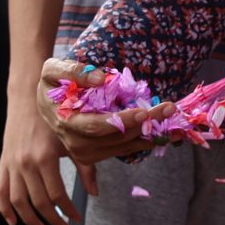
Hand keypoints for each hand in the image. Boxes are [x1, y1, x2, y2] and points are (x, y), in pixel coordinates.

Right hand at [0, 98, 78, 224]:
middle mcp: (26, 164)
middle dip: (53, 220)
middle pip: (38, 203)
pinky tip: (13, 222)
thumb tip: (94, 193)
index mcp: (45, 158)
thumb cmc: (52, 119)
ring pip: (18, 202)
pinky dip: (5, 209)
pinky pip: (0, 192)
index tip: (77, 218)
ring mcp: (12, 165)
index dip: (67, 211)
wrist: (27, 100)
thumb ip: (85, 168)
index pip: (56, 196)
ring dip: (30, 220)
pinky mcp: (3, 164)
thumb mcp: (71, 141)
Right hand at [35, 58, 171, 196]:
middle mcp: (76, 143)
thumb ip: (71, 71)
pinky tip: (168, 135)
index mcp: (65, 122)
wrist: (46, 104)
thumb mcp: (52, 70)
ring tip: (178, 126)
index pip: (96, 126)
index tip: (144, 111)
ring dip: (152, 136)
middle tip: (169, 108)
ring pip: (125, 147)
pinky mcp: (99, 154)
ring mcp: (88, 152)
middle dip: (145, 123)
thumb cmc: (52, 85)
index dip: (121, 121)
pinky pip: (126, 150)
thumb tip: (100, 79)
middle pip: (117, 137)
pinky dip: (147, 142)